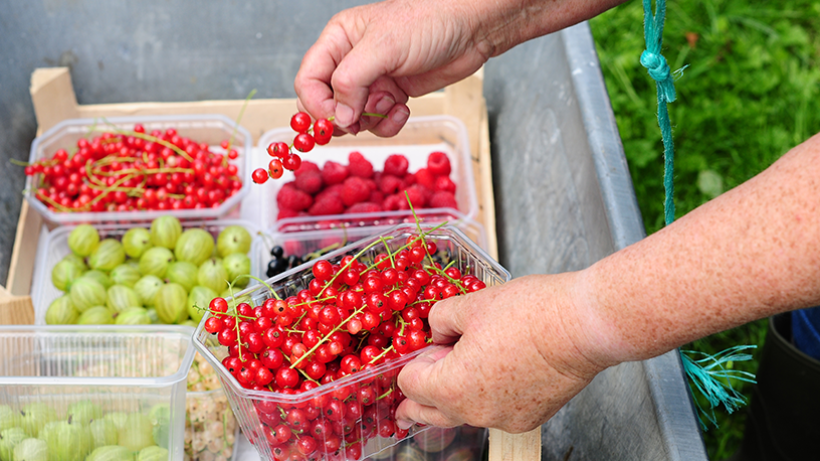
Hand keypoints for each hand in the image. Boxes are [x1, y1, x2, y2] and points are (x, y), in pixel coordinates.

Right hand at [294, 0, 494, 135]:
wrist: (471, 29)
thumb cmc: (429, 22)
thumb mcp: (383, 46)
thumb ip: (352, 81)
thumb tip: (338, 116)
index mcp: (338, 40)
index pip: (308, 80)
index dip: (315, 105)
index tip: (333, 121)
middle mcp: (351, 60)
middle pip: (326, 103)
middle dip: (342, 117)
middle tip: (359, 122)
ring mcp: (372, 80)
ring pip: (353, 117)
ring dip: (370, 121)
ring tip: (390, 105)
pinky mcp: (392, 95)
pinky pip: (377, 122)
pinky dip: (388, 123)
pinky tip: (402, 108)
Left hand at [395, 273, 614, 431]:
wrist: (583, 326)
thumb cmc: (529, 312)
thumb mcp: (469, 305)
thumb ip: (440, 320)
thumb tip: (437, 331)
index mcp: (452, 387)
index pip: (411, 385)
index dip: (413, 362)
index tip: (423, 348)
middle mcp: (475, 412)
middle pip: (432, 414)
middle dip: (417, 406)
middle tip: (404, 410)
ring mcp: (504, 419)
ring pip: (466, 413)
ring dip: (457, 395)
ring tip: (467, 366)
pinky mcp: (529, 418)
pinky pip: (495, 411)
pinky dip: (489, 397)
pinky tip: (500, 370)